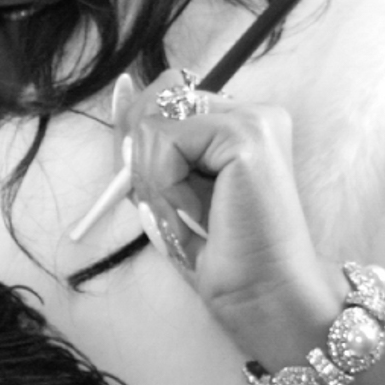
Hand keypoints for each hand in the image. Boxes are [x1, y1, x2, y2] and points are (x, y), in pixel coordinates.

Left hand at [116, 70, 336, 361]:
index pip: (164, 97)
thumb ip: (149, 140)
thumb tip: (122, 89)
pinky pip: (165, 141)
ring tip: (194, 216)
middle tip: (179, 209)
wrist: (262, 295)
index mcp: (240, 123)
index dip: (142, 144)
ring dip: (156, 182)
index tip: (159, 190)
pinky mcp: (246, 135)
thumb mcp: (169, 186)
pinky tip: (200, 213)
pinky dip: (166, 185)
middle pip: (155, 100)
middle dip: (145, 162)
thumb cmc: (220, 253)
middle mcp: (253, 112)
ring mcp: (254, 119)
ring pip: (154, 124)